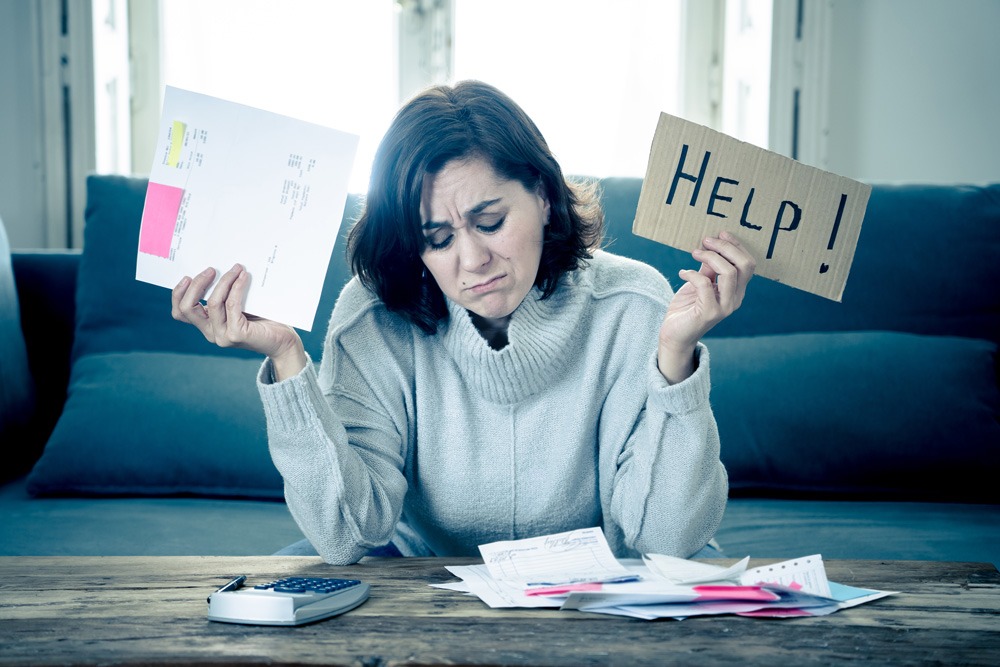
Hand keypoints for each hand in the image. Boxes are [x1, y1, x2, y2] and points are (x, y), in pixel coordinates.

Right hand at [171, 263, 307, 379]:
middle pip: (188, 308)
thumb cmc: (262, 320)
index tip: (187, 276)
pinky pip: (231, 304)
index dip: (178, 294)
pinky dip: (236, 287)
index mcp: (207, 325)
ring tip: (236, 268)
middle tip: (211, 269)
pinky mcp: (237, 334)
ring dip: (223, 281)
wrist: (283, 341)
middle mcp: (211, 333)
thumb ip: (224, 295)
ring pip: (212, 303)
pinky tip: (244, 277)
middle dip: (197, 284)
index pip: (181, 312)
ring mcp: (223, 336)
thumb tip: (217, 267)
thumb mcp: (237, 306)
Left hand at [658, 231, 754, 382]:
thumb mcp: (700, 283)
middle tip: (706, 240)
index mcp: (737, 290)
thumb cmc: (687, 307)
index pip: (747, 264)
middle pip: (744, 265)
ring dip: (710, 257)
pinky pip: (704, 284)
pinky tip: (682, 272)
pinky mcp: (709, 312)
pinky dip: (692, 273)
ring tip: (694, 252)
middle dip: (725, 247)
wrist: (674, 334)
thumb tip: (712, 246)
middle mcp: (735, 299)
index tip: (720, 233)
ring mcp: (724, 307)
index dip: (736, 246)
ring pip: (728, 273)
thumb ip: (709, 268)